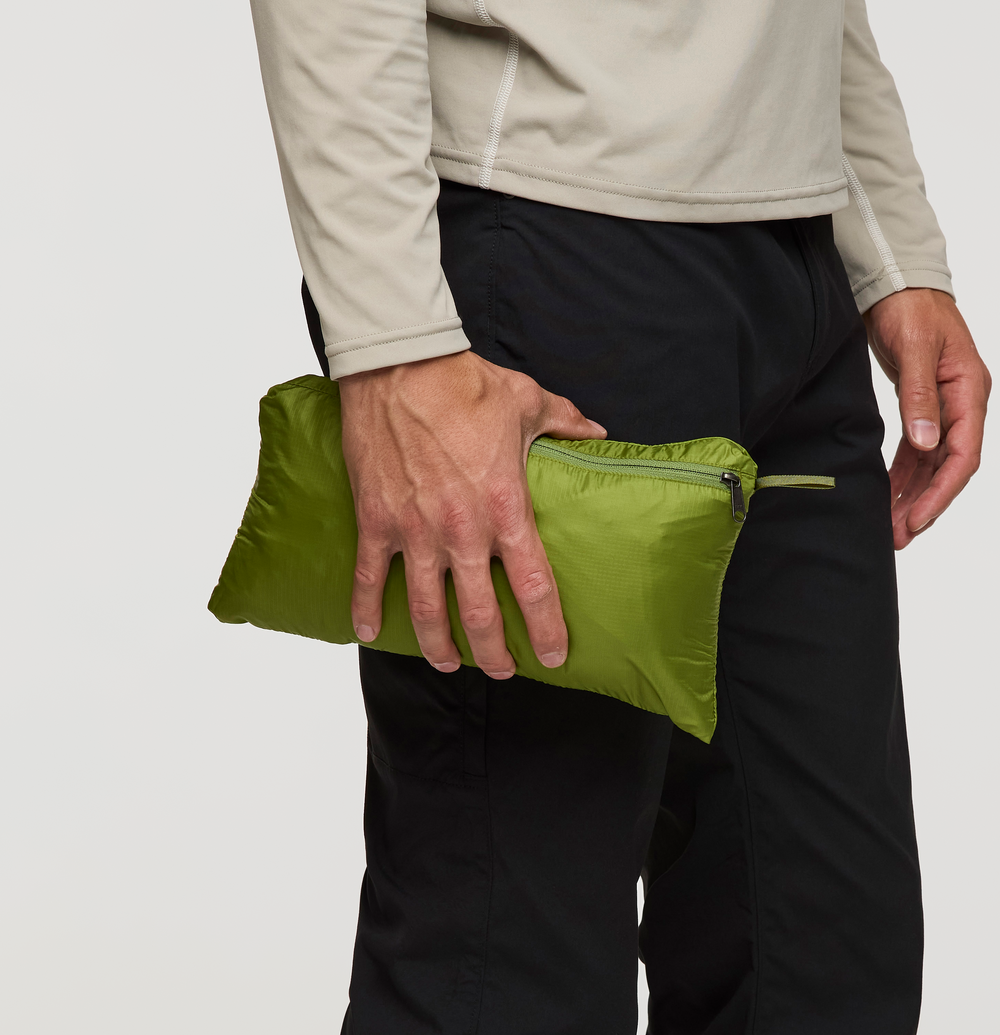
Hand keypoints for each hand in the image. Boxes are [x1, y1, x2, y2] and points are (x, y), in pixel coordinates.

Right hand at [338, 351, 605, 676]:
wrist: (400, 365)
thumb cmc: (465, 383)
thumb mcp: (528, 402)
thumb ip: (566, 424)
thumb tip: (597, 431)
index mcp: (506, 508)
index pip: (534, 587)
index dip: (546, 629)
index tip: (554, 655)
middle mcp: (463, 531)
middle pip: (480, 614)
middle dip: (493, 653)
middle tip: (502, 670)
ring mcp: (415, 531)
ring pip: (426, 610)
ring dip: (438, 647)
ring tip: (448, 664)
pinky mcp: (375, 521)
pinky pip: (369, 578)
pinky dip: (366, 610)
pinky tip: (371, 632)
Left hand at [864, 287, 990, 549]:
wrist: (897, 282)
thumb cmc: (911, 307)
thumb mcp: (915, 348)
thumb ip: (920, 397)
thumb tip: (926, 444)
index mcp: (970, 390)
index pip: (963, 454)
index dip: (942, 492)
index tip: (917, 519)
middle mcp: (962, 403)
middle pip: (948, 467)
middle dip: (925, 504)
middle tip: (899, 536)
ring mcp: (942, 407)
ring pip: (930, 464)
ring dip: (912, 495)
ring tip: (891, 527)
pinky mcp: (921, 406)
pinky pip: (915, 451)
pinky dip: (902, 475)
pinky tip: (887, 496)